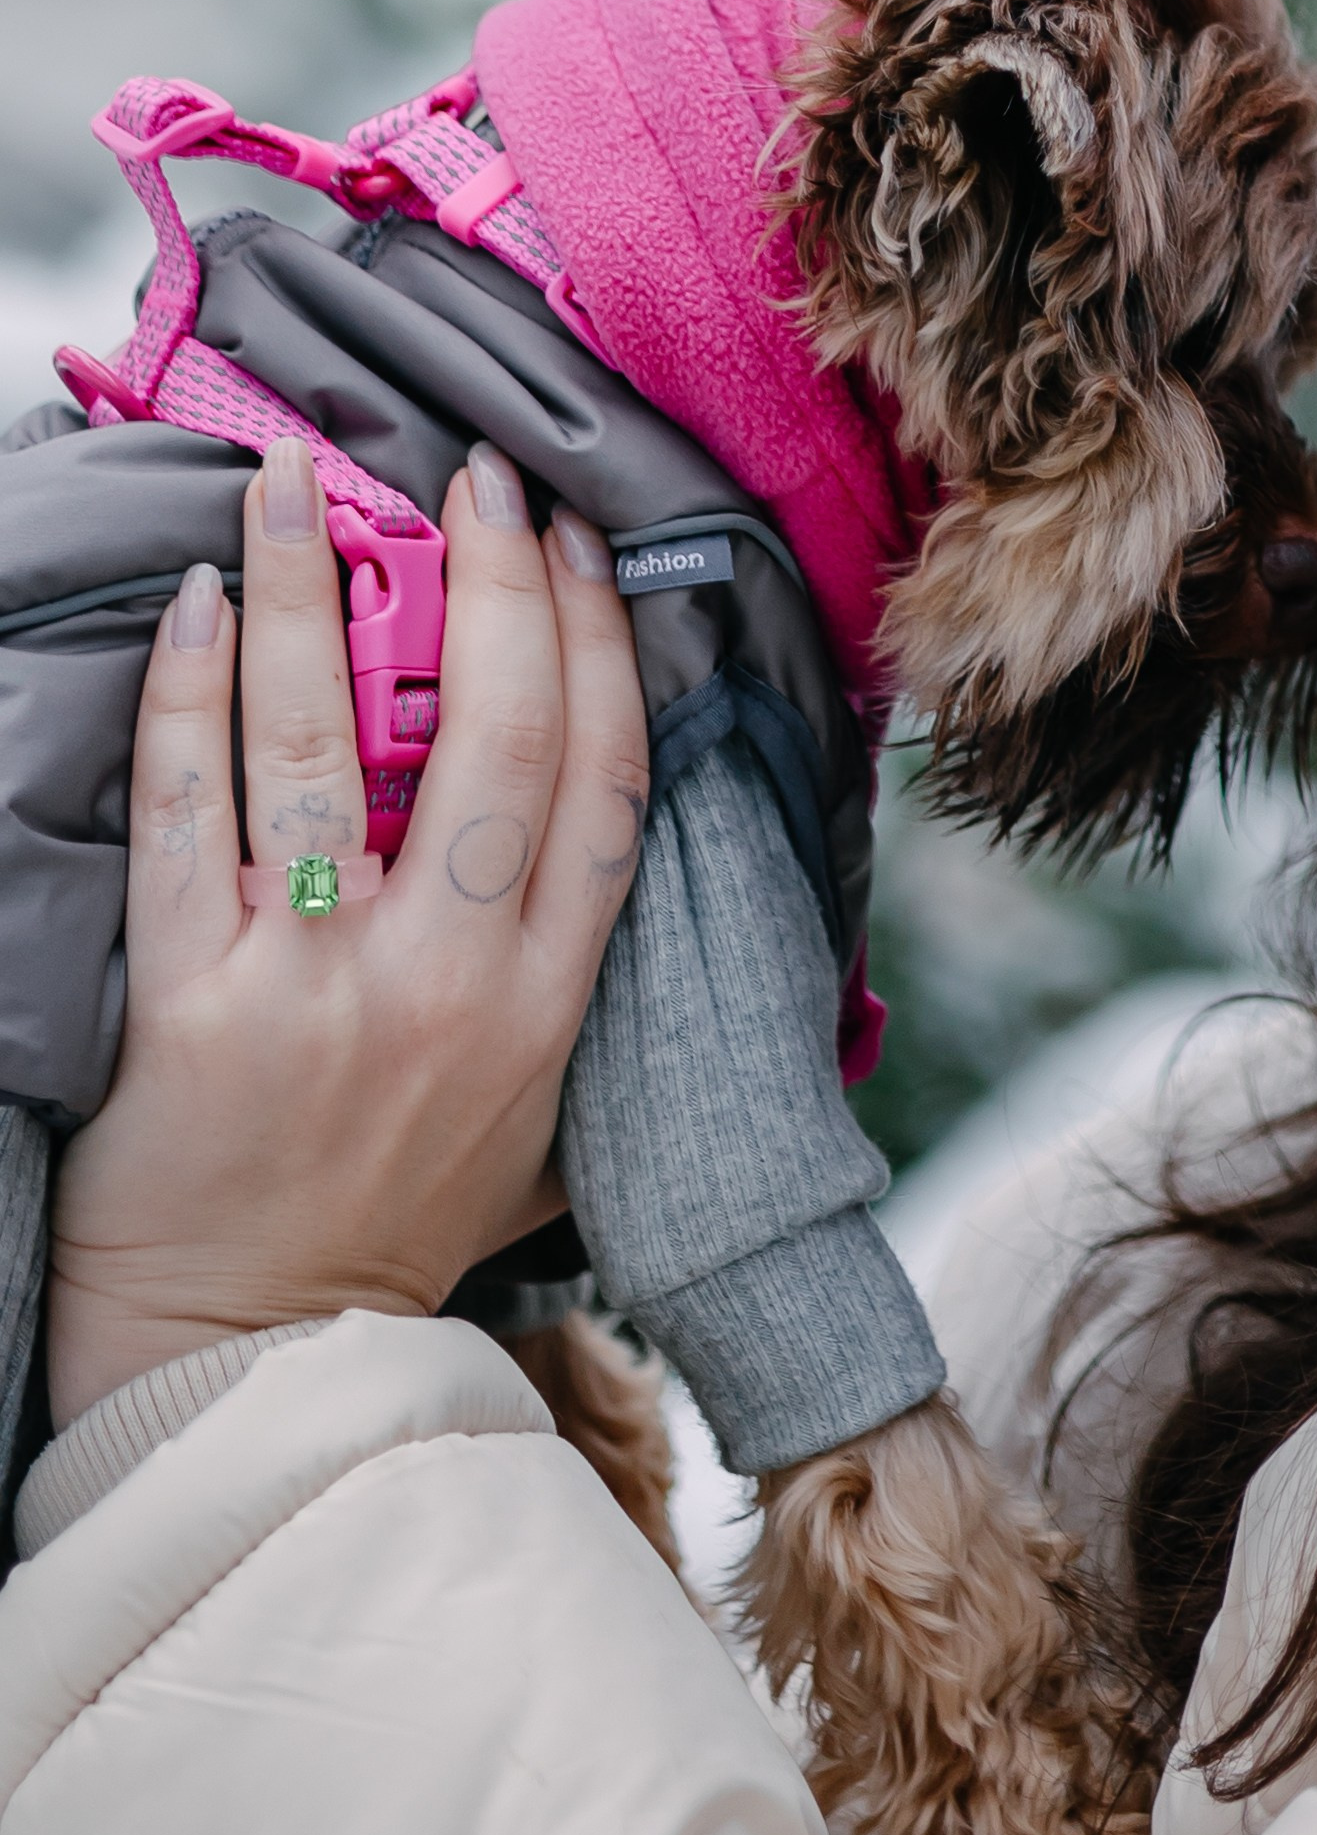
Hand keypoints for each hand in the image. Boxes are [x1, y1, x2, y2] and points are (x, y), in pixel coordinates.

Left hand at [48, 436, 650, 1423]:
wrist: (251, 1359)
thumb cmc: (390, 1231)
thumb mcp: (540, 1125)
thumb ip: (576, 989)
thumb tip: (612, 839)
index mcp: (547, 1007)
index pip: (603, 785)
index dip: (599, 649)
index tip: (578, 550)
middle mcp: (450, 984)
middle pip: (498, 738)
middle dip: (494, 584)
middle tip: (476, 476)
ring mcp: (319, 987)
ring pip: (323, 742)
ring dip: (311, 590)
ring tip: (296, 483)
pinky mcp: (194, 1003)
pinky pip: (187, 811)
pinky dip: (189, 695)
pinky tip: (193, 607)